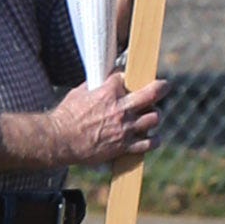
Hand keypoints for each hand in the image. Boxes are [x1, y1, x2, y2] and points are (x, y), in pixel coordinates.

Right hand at [50, 72, 167, 166]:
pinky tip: (154, 137)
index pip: (128, 77)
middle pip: (152, 94)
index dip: (130, 76)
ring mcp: (124, 129)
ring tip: (151, 115)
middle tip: (164, 86)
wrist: (60, 140)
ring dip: (154, 115)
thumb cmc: (67, 115)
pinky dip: (154, 140)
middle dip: (161, 87)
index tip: (131, 78)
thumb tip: (105, 78)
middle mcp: (121, 109)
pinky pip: (148, 143)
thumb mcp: (80, 92)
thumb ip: (97, 85)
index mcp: (109, 93)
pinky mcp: (123, 146)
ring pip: (154, 118)